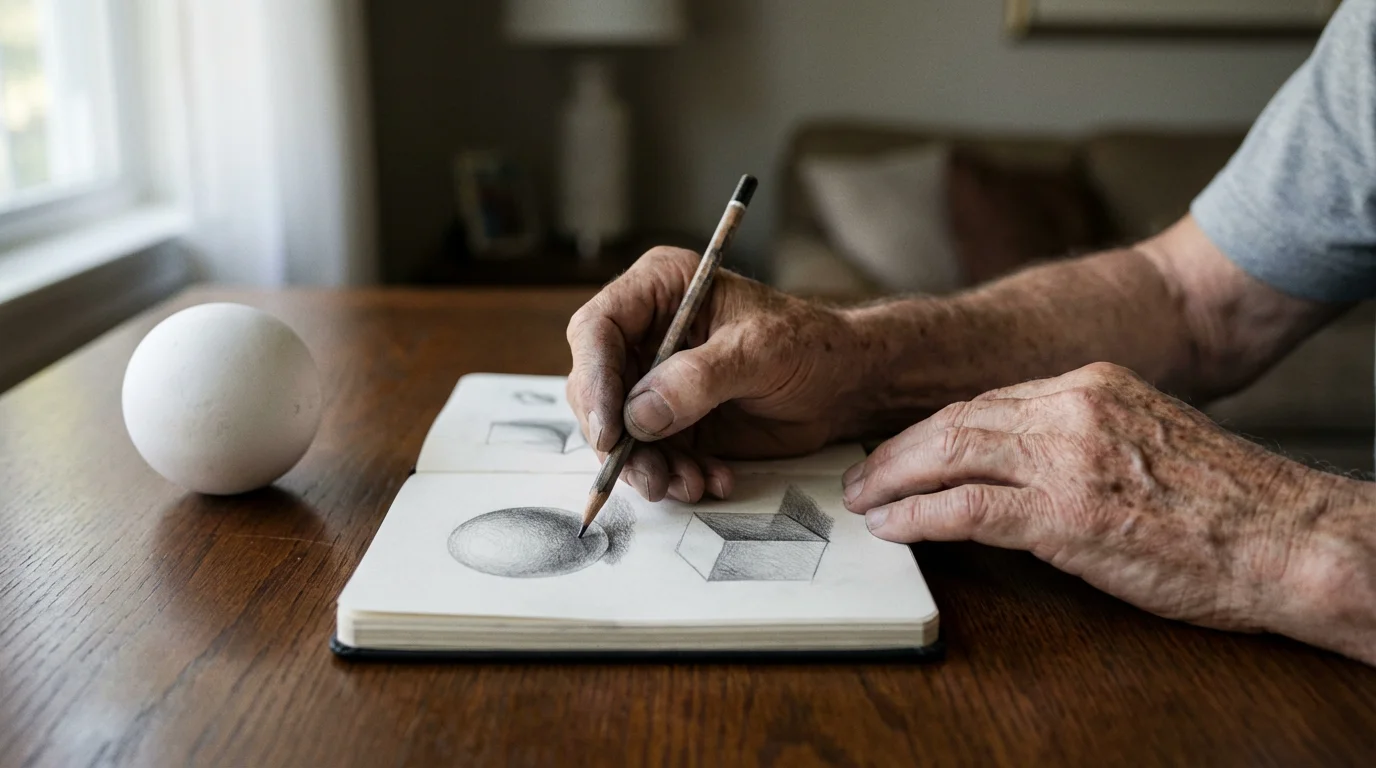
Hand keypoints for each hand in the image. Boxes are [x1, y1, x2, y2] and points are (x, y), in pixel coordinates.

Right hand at [567, 247, 864, 503]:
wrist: (844, 384)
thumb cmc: (810, 345)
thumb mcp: (759, 352)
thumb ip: (698, 379)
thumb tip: (638, 415)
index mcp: (659, 289)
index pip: (597, 330)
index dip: (595, 382)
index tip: (610, 432)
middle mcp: (646, 332)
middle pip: (597, 388)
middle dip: (619, 440)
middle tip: (650, 476)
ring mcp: (655, 379)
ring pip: (619, 431)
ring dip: (648, 466)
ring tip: (690, 484)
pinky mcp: (672, 420)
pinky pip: (651, 455)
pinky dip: (674, 475)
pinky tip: (712, 479)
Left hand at [841, 362, 1375, 662]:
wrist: (1286, 538)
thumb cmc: (1227, 505)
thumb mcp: (1149, 437)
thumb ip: (1085, 434)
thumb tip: (1024, 459)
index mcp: (1092, 384)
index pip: (987, 401)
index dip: (934, 428)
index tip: (905, 448)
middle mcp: (1073, 407)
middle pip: (956, 420)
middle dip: (898, 449)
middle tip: (861, 474)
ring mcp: (1067, 458)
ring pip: (950, 454)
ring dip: (893, 479)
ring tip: (863, 499)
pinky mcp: (1065, 514)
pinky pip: (966, 509)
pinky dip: (918, 517)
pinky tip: (893, 527)